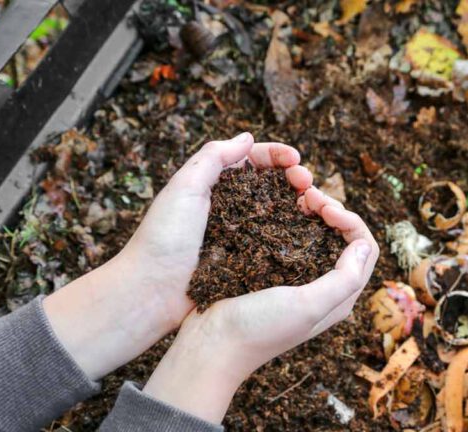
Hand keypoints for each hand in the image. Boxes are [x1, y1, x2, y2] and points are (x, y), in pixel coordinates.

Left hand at [116, 132, 312, 325]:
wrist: (153, 291)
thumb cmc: (164, 237)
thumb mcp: (185, 187)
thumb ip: (214, 157)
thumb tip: (248, 137)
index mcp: (215, 185)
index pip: (253, 160)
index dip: (277, 156)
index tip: (296, 159)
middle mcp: (232, 207)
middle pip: (273, 184)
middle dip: (295, 178)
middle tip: (307, 182)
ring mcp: (243, 234)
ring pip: (281, 211)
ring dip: (300, 203)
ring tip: (314, 204)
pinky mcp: (249, 260)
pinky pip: (278, 242)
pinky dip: (296, 232)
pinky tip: (308, 230)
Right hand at [142, 188, 378, 423]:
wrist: (210, 343)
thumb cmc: (259, 328)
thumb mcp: (307, 306)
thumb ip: (343, 279)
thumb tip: (363, 244)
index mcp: (340, 297)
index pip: (365, 248)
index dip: (351, 221)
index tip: (324, 209)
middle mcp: (324, 287)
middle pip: (345, 237)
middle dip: (333, 210)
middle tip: (308, 195)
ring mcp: (299, 278)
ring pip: (320, 234)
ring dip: (314, 211)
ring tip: (297, 196)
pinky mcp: (274, 271)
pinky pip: (294, 237)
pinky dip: (293, 218)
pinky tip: (280, 208)